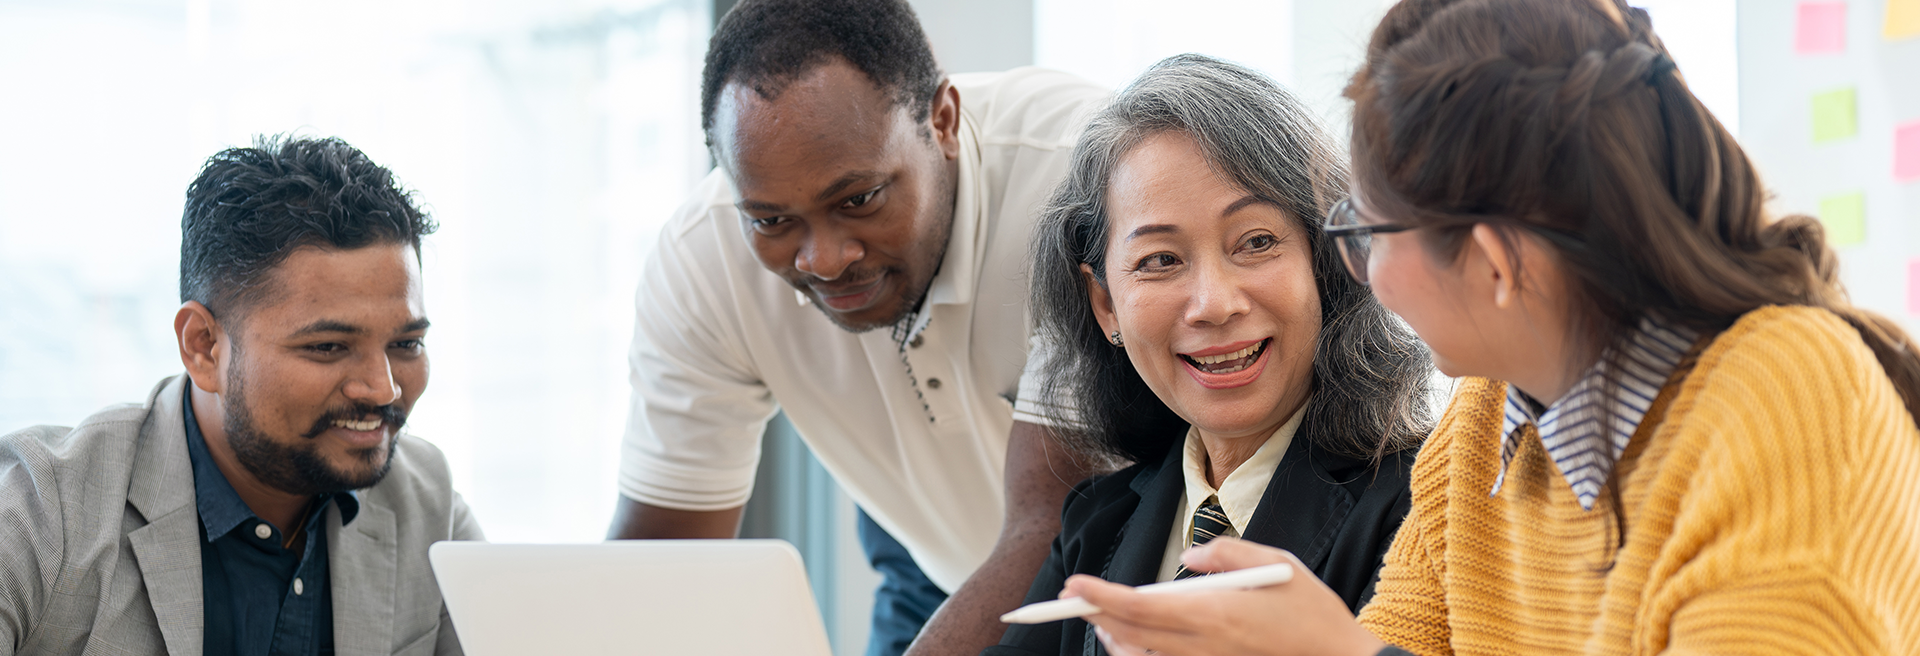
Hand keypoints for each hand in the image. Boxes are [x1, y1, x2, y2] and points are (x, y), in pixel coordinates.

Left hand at [1062, 538, 1384, 655]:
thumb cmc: (1315, 613)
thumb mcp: (1280, 564)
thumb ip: (1228, 553)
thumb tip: (1190, 557)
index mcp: (1217, 612)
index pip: (1143, 606)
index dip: (1102, 597)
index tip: (1076, 586)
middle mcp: (1206, 644)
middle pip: (1134, 633)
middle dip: (1097, 614)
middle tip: (1072, 598)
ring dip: (1115, 638)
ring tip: (1098, 617)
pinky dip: (1142, 654)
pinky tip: (1133, 641)